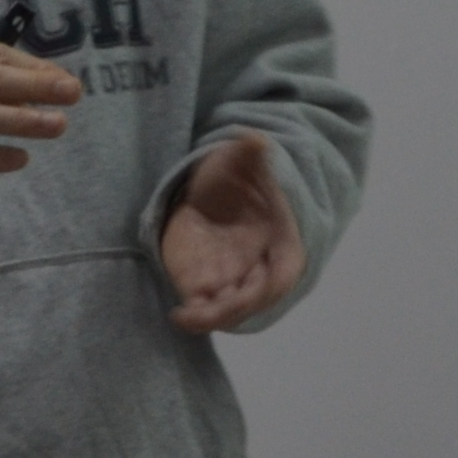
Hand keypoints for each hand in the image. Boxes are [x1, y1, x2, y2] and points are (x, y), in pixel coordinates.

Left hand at [157, 133, 302, 333]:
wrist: (210, 191)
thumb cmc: (234, 176)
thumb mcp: (240, 162)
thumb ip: (249, 154)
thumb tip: (256, 139)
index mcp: (280, 244)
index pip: (280, 274)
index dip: (266, 288)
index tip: (245, 292)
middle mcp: (259, 270)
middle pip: (252, 300)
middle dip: (231, 308)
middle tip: (204, 310)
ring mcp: (233, 281)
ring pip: (227, 310)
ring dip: (210, 318)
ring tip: (185, 317)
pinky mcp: (206, 287)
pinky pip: (204, 309)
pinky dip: (194, 316)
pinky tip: (177, 314)